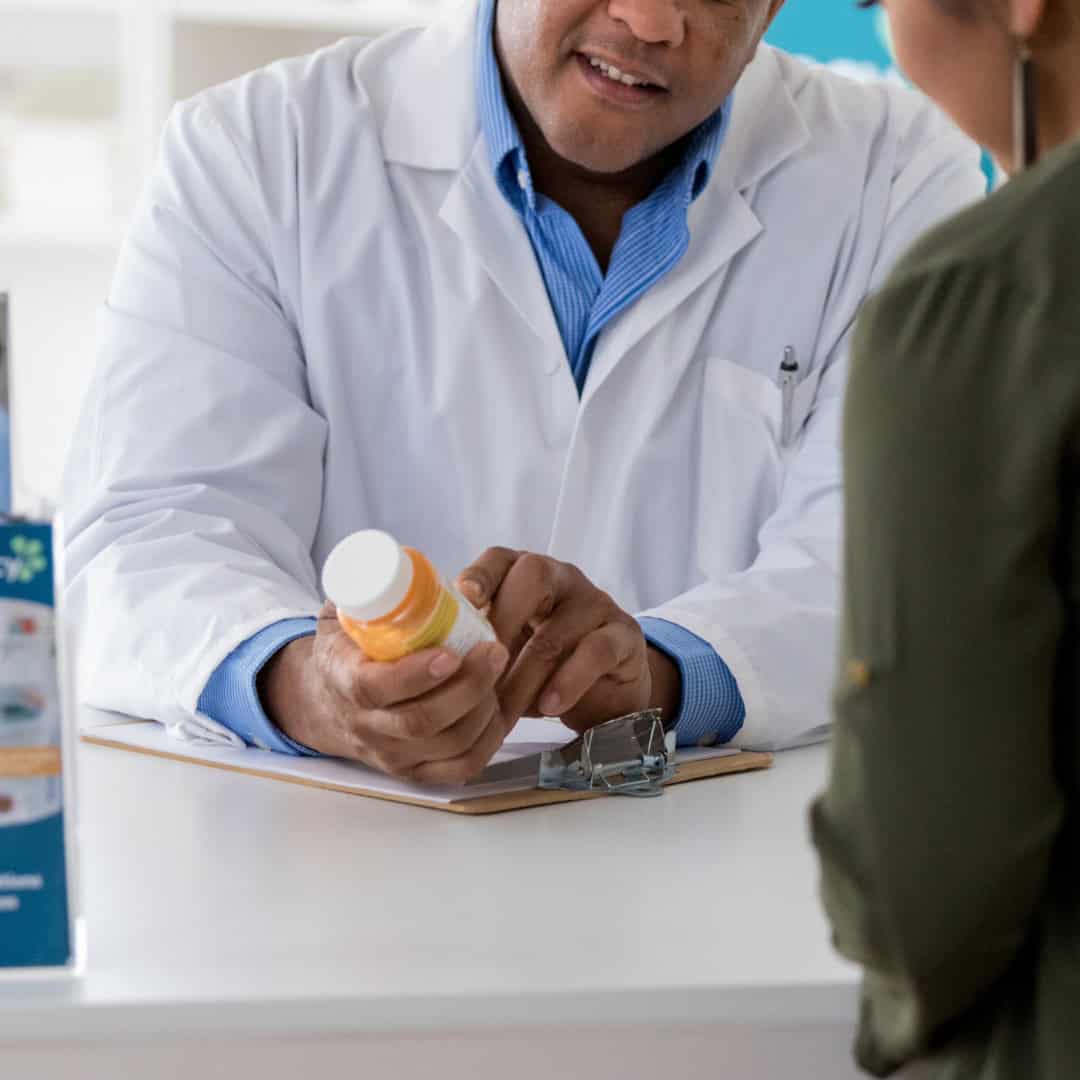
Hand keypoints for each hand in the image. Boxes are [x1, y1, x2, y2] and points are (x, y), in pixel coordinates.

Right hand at [258, 602, 510, 783]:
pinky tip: (500, 708)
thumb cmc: (346, 649)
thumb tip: (404, 568)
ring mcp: (393, 756)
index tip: (451, 652)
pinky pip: (460, 768)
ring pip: (448, 746)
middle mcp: (367, 728)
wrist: (327, 703)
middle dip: (468, 687)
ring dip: (484, 709)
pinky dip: (488, 741)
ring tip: (501, 672)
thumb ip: (366, 592)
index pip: (376, 690)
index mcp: (344, 683)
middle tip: (497, 650)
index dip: (415, 675)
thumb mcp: (342, 614)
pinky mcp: (416, 772)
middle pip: (421, 722)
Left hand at [456, 550, 681, 733]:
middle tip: (480, 666)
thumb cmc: (544, 665)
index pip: (500, 559)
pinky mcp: (624, 635)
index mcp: (526, 574)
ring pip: (558, 628)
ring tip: (505, 710)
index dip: (479, 575)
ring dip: (525, 674)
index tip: (463, 599)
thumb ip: (476, 643)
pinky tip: (549, 706)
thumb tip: (428, 660)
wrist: (606, 691)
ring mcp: (596, 603)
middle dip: (502, 621)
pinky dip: (569, 681)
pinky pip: (596, 651)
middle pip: (533, 577)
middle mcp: (562, 578)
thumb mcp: (508, 650)